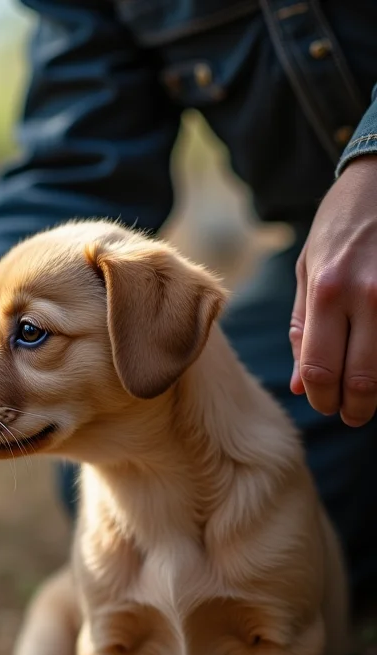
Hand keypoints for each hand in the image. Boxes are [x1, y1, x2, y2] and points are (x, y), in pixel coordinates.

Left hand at [290, 155, 376, 426]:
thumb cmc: (339, 226)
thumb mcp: (307, 270)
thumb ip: (303, 328)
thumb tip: (298, 385)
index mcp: (328, 292)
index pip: (320, 369)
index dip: (321, 398)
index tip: (324, 406)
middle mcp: (367, 297)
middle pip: (362, 379)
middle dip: (354, 408)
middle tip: (350, 415)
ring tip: (368, 396)